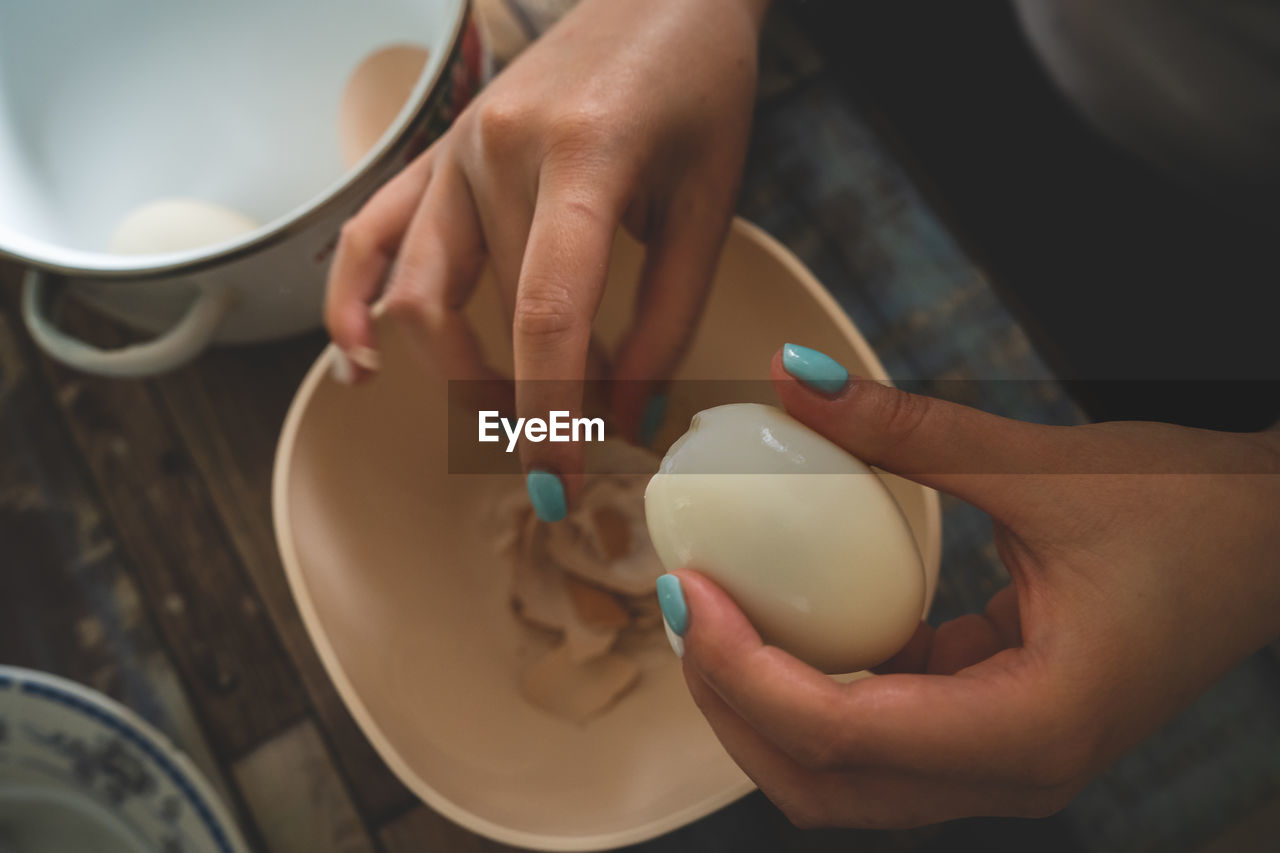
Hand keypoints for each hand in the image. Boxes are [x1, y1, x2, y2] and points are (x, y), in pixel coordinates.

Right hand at [325, 0, 767, 513]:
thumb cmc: (700, 91)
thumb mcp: (708, 210)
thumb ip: (667, 324)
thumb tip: (628, 422)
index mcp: (583, 157)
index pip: (547, 316)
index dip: (552, 416)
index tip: (565, 482)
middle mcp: (497, 151)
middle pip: (483, 317)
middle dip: (520, 404)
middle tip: (571, 448)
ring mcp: (453, 149)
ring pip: (420, 294)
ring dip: (458, 373)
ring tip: (504, 417)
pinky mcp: (436, 152)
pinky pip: (370, 236)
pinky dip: (353, 304)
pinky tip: (359, 361)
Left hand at [666, 347, 1279, 827]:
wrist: (1272, 543)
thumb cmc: (1188, 514)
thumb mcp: (1039, 463)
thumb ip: (904, 427)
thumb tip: (790, 376)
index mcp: (1032, 726)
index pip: (838, 733)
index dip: (738, 667)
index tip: (686, 586)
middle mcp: (1015, 772)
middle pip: (820, 782)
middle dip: (732, 703)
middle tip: (684, 602)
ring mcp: (1004, 765)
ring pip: (841, 777)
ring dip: (763, 705)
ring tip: (714, 611)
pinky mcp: (995, 734)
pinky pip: (878, 737)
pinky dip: (813, 689)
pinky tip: (785, 613)